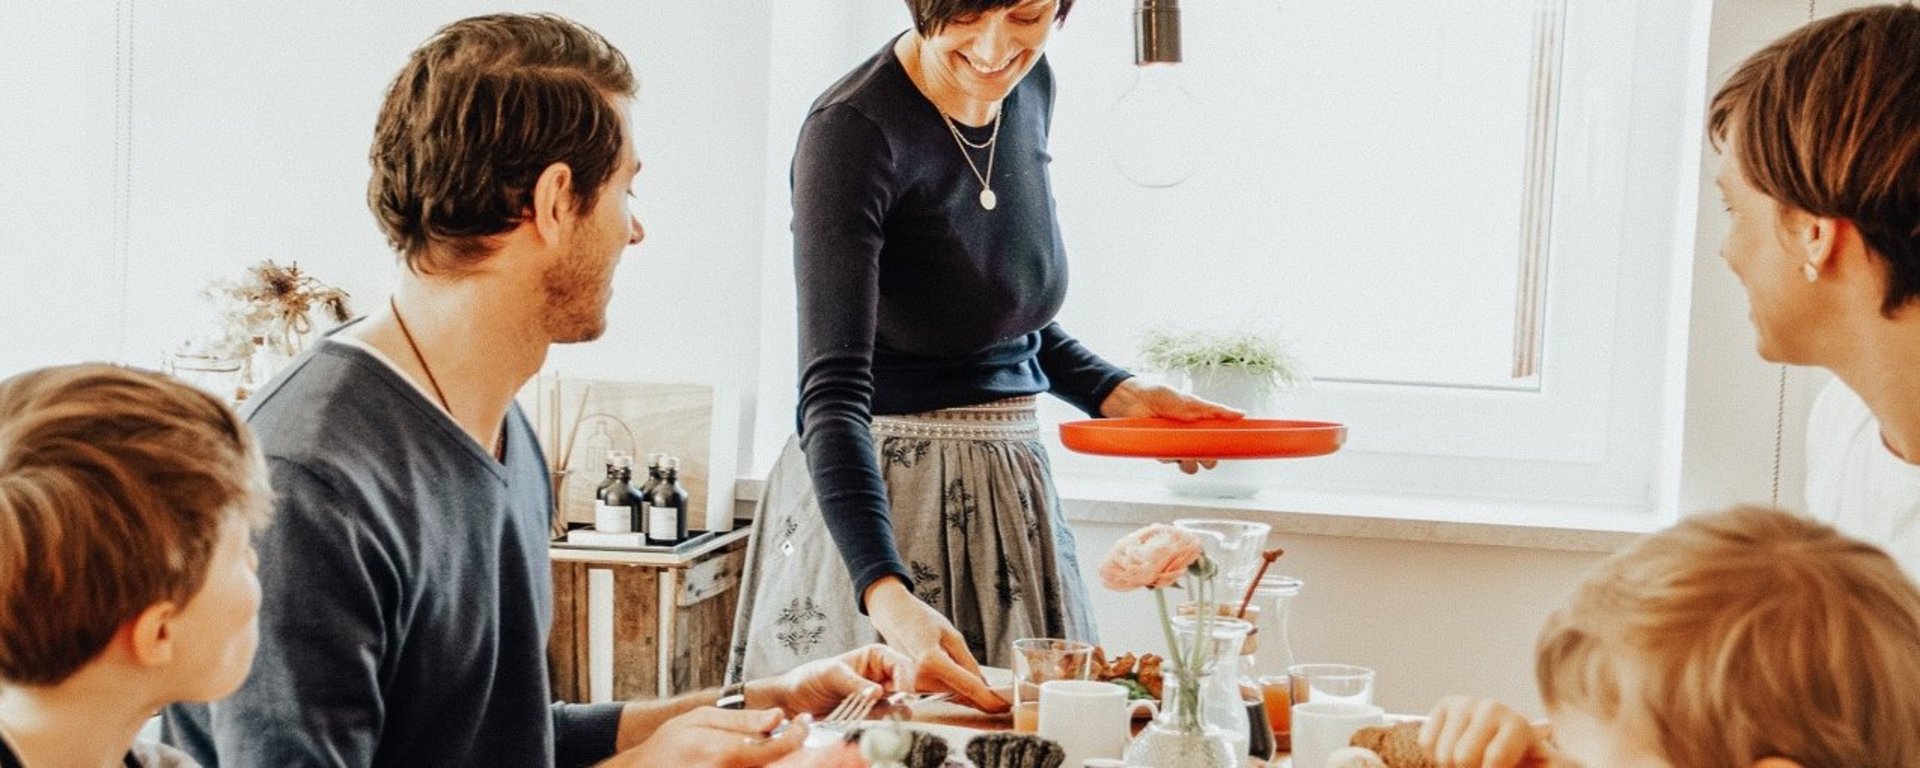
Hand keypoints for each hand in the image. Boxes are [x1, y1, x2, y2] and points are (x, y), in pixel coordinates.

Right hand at [603, 708, 806, 767]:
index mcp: (725, 754)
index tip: (804, 721)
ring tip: (778, 743)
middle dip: (797, 750)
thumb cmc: (669, 745)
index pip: (778, 749)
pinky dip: (766, 764)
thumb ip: (741, 720)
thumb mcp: (701, 719)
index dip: (798, 735)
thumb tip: (777, 717)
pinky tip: (762, 754)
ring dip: (782, 759)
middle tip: (798, 734)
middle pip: (780, 766)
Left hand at [759, 643, 915, 716]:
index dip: (906, 676)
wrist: (792, 701)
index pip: (900, 663)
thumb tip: (878, 691)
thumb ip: (854, 683)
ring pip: (899, 705)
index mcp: (874, 657)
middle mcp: (880, 676)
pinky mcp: (870, 716)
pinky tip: (870, 722)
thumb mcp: (831, 674)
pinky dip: (882, 723)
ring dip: (894, 712)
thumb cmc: (810, 678)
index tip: (902, 691)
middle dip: (904, 696)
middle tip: (897, 706)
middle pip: (905, 684)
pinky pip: (884, 720)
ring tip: (880, 716)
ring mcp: (877, 698)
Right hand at [863, 577, 1008, 712]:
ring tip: (956, 662)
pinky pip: (942, 689)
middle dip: (979, 691)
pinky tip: (951, 668)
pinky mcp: (913, 687)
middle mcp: (920, 677)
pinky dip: (952, 683)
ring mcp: (914, 685)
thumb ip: (968, 662)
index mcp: (931, 660)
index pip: (967, 685)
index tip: (1003, 705)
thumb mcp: (951, 634)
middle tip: (994, 688)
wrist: (893, 616)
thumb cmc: (920, 619)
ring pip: (952, 692)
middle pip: (961, 691)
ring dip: (963, 684)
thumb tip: (984, 685)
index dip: (988, 698)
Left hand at [1097, 377, 1243, 473]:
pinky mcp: (1161, 452)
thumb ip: (1217, 411)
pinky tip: (1166, 440)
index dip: (1221, 450)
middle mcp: (1190, 440)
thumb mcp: (1193, 402)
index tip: (1224, 449)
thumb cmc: (1163, 397)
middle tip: (1201, 449)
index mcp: (1201, 428)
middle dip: (1206, 459)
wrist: (1136, 399)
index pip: (1217, 446)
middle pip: (1206, 461)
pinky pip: (1170, 461)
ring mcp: (1175, 447)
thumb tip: (1241, 414)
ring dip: (1188, 460)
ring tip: (1182, 445)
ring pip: (1189, 466)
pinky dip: (1169, 454)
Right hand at [1419, 696, 1555, 767]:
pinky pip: (1427, 741)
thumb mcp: (1530, 767)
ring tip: (1465, 766)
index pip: (1494, 758)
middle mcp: (1493, 708)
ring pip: (1444, 753)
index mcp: (1518, 726)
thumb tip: (1541, 732)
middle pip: (1463, 758)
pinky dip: (1434, 757)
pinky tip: (1451, 753)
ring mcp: (1467, 703)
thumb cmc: (1517, 762)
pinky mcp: (1446, 703)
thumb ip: (1539, 764)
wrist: (1504, 742)